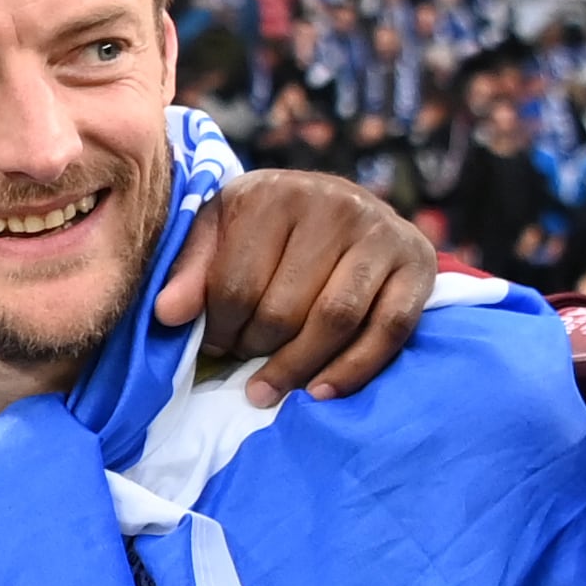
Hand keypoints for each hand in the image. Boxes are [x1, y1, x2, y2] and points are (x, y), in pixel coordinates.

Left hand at [163, 172, 432, 405]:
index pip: (237, 283)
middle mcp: (333, 203)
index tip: (215, 346)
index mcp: (273, 192)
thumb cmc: (270, 228)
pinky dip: (353, 370)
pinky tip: (320, 393)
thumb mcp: (221, 231)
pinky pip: (388, 330)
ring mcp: (380, 231)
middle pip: (285, 307)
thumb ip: (191, 269)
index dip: (220, 328)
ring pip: (334, 319)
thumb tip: (168, 314)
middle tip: (244, 365)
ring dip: (297, 367)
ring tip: (269, 390)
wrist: (347, 207)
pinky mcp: (417, 262)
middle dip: (256, 349)